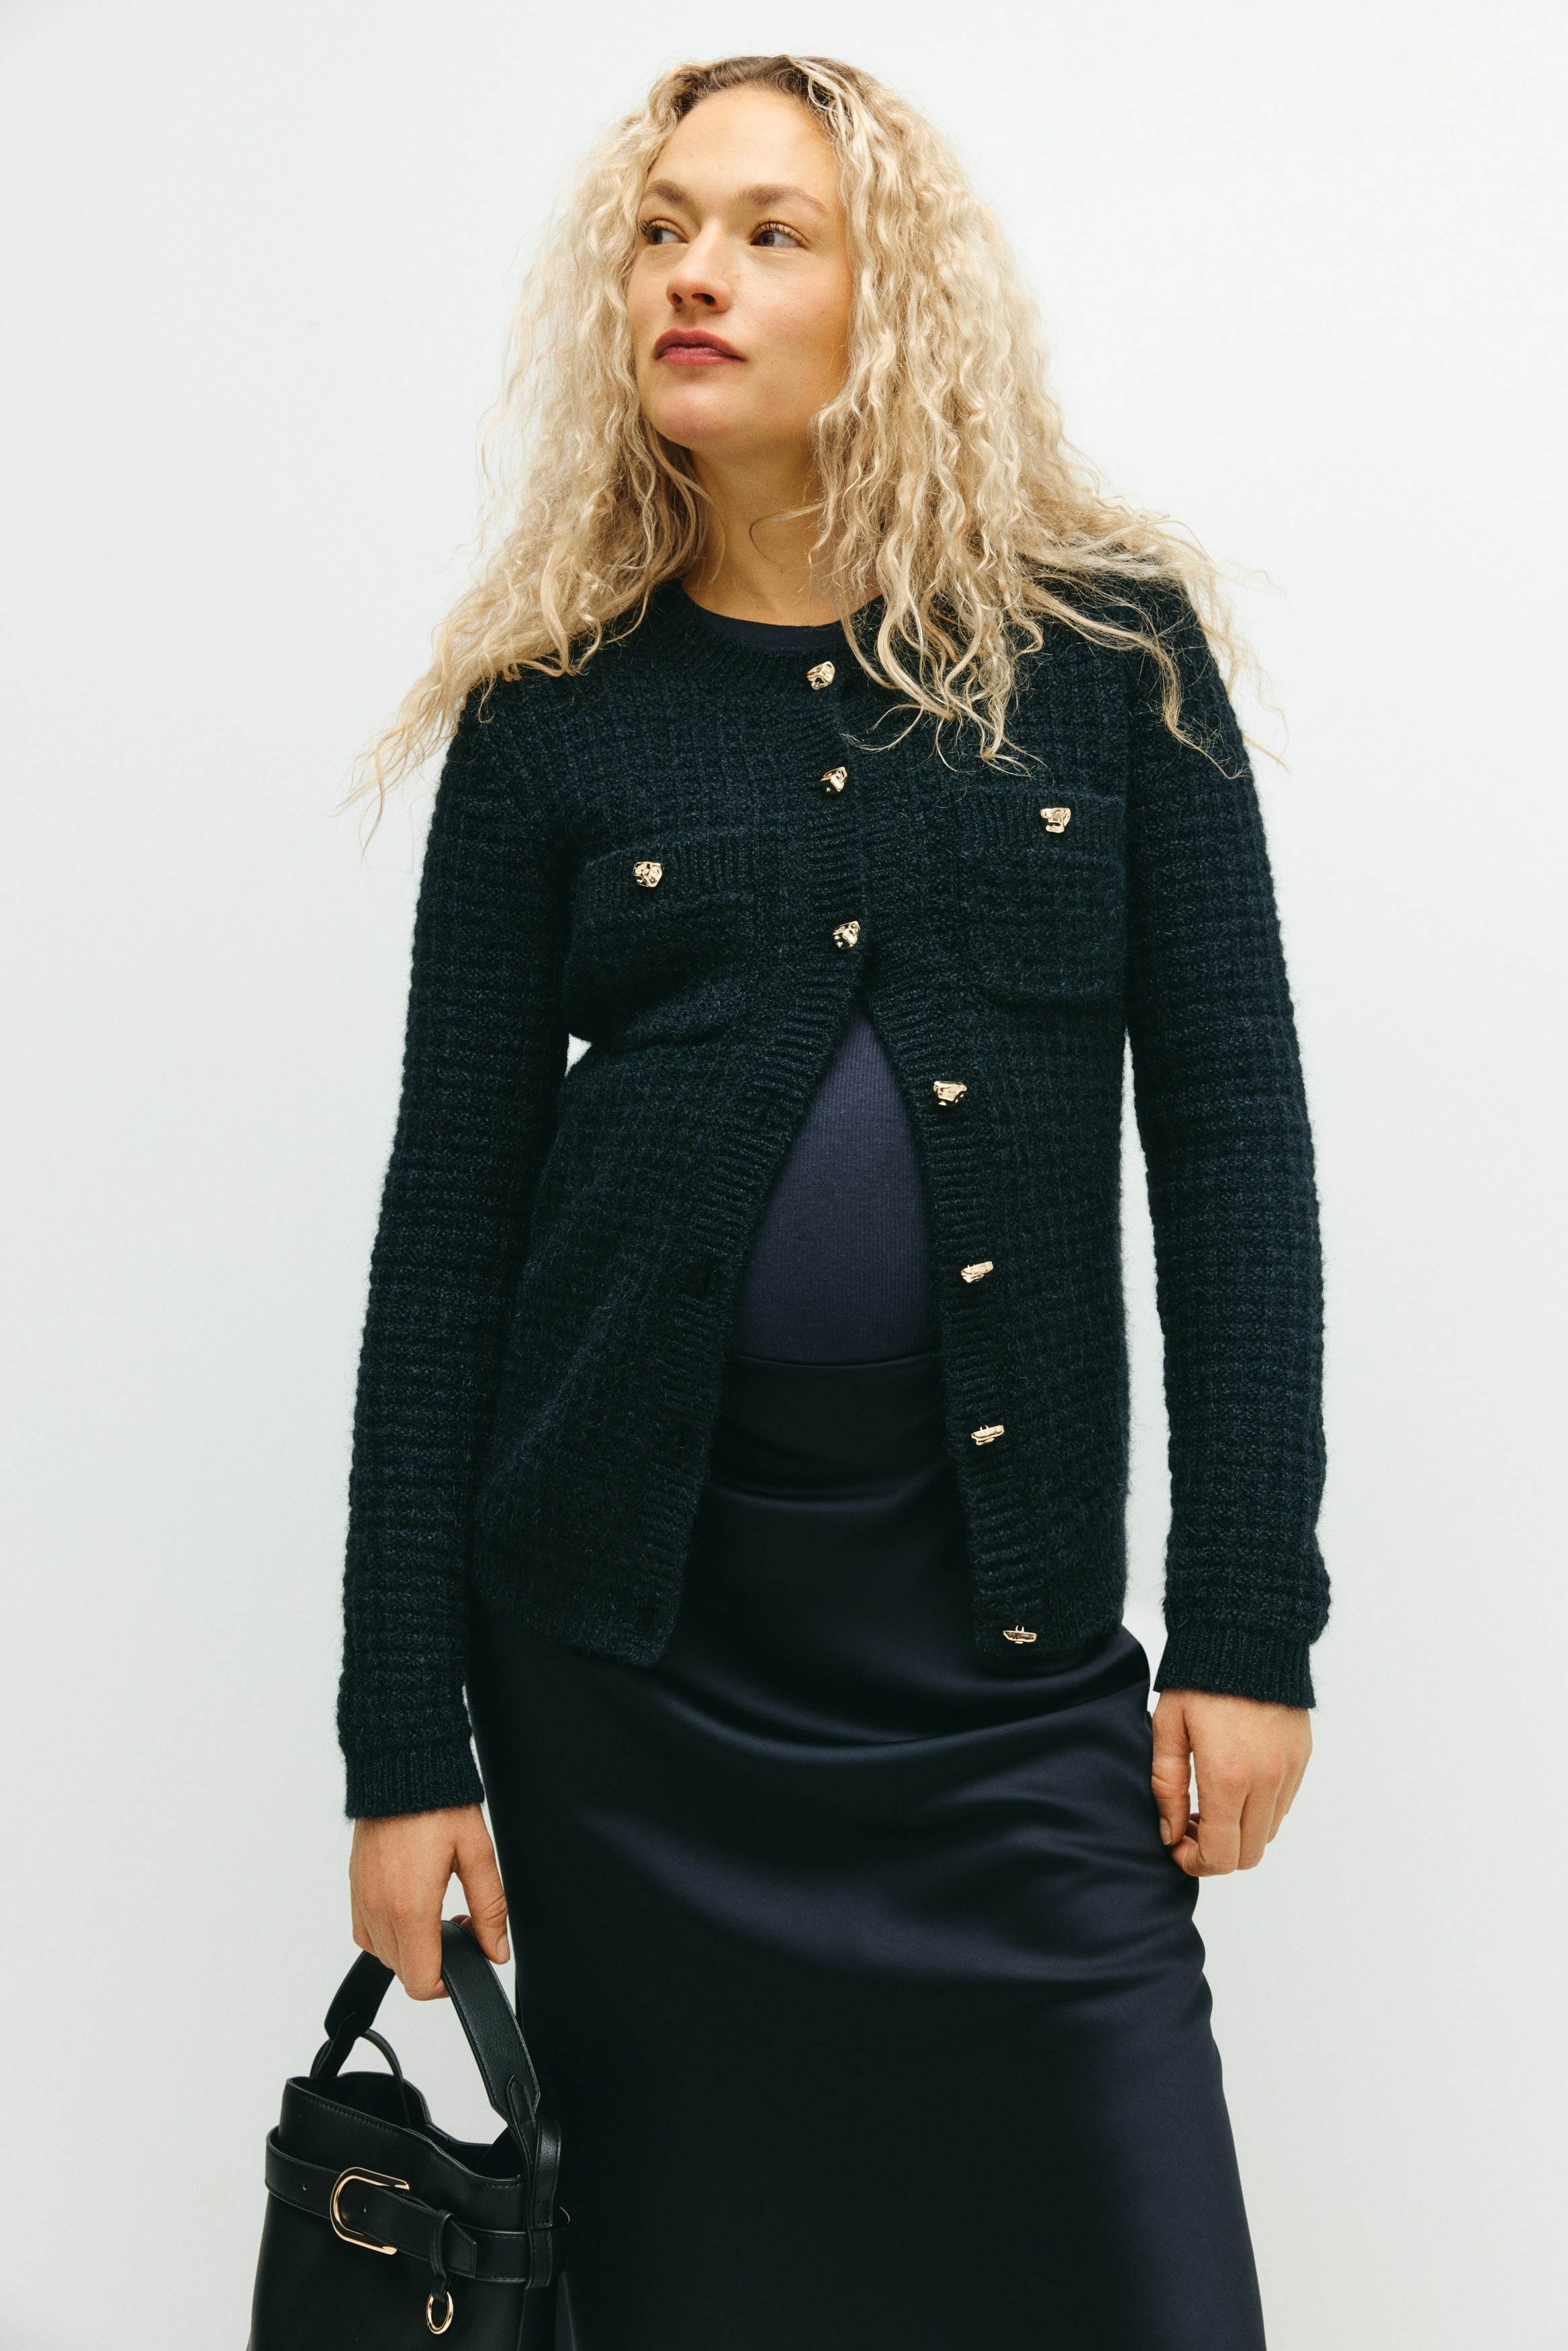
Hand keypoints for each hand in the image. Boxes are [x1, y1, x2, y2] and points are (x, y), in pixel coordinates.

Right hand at [349, 1804, 509, 1998]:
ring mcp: (361, 1898)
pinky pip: (366, 1932)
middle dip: (434, 1961)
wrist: (403, 1766)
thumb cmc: (439, 1803)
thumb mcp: (478, 1854)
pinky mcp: (353, 1886)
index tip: (466, 1956)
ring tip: (438, 1911)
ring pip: (383, 1954)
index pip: (420, 1981)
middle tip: (461, 1924)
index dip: (448, 1983)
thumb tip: (497, 1951)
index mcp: (411, 1907)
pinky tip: (412, 1907)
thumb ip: (490, 1909)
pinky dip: (388, 1933)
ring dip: (411, 1948)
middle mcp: (378, 1909)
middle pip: (403, 1971)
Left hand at [1150, 1689, 1310, 1876]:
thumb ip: (1167, 1786)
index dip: (1195, 1864)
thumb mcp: (1168, 1728)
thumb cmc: (1201, 1678)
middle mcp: (1267, 1781)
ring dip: (1239, 1834)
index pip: (1221, 1855)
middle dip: (1217, 1855)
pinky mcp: (1301, 1759)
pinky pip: (1282, 1806)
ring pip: (1268, 1834)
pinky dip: (1259, 1812)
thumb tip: (1170, 1834)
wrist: (1248, 1634)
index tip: (1176, 1847)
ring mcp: (1289, 1771)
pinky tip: (1235, 1786)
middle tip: (1189, 1829)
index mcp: (1229, 1776)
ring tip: (1209, 1806)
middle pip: (1249, 1855)